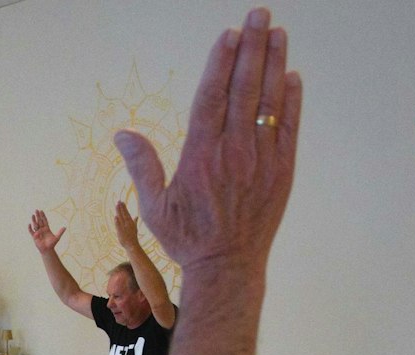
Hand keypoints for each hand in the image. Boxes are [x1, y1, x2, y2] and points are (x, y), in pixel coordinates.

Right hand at [28, 209, 63, 251]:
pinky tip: (29, 224)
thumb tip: (65, 227)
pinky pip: (31, 231)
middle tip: (36, 210)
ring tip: (33, 215)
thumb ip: (60, 232)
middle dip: (38, 216)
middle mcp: (41, 229)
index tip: (41, 211)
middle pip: (39, 221)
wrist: (48, 250)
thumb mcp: (57, 237)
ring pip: (35, 225)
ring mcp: (37, 232)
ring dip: (34, 220)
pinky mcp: (34, 236)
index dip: (43, 216)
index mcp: (46, 228)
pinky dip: (30, 228)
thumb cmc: (52, 244)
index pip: (44, 220)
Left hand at [112, 201, 141, 248]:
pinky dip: (117, 222)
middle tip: (118, 201)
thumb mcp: (135, 228)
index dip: (124, 208)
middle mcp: (128, 224)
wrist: (132, 245)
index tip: (122, 202)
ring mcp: (124, 228)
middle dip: (121, 207)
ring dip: (119, 212)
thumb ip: (135, 222)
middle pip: (124, 214)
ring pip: (121, 218)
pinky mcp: (120, 232)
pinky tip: (115, 217)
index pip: (127, 213)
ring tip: (116, 205)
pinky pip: (118, 226)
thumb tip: (136, 216)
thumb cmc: (133, 237)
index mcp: (131, 222)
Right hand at [114, 8, 299, 270]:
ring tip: (279, 33)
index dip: (222, 62)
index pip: (212, 96)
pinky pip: (288, 129)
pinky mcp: (281, 173)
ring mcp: (260, 161)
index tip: (229, 35)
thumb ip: (141, 165)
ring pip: (269, 103)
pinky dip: (290, 102)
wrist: (227, 268)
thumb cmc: (187, 238)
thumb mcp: (153, 206)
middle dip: (253, 47)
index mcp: (200, 155)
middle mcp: (233, 152)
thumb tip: (122, 134)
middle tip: (260, 15)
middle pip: (244, 88)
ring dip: (275, 64)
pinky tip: (292, 78)